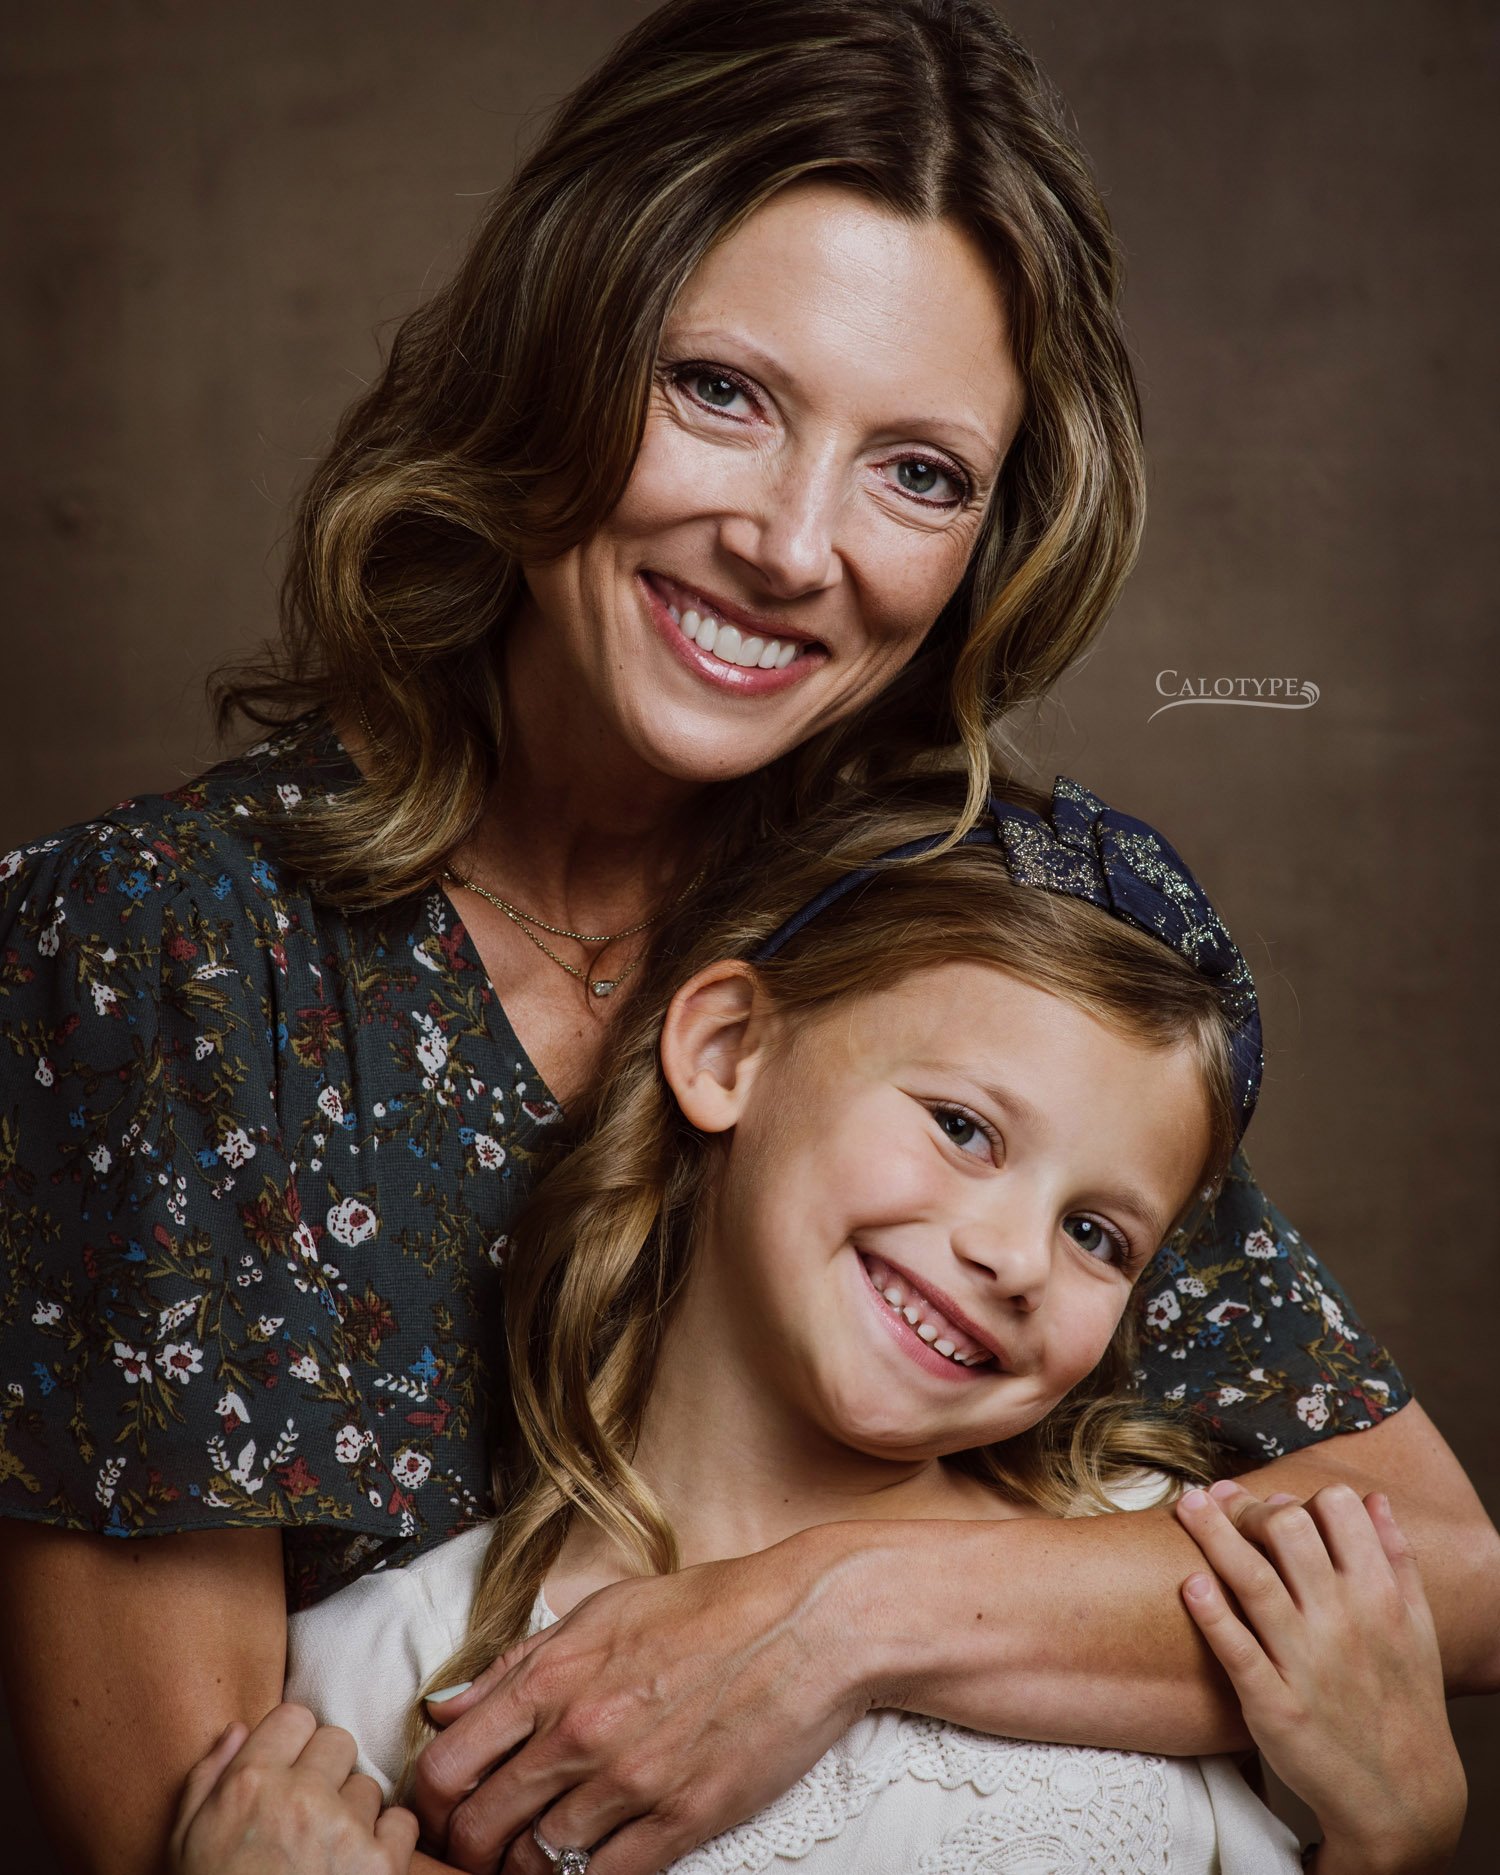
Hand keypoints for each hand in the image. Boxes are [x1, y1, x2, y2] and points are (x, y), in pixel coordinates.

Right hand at [167, 1702, 420, 1874]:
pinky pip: (401, 1824)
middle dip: (326, 1773)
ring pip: (368, 1786)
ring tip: (323, 1855)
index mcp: (250, 1783)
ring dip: (353, 1813)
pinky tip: (355, 1870)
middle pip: (338, 1742)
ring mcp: (344, 1830)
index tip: (288, 1774)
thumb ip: (208, 1778)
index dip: (293, 1745)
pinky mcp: (381, 1866)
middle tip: (307, 1816)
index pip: (296, 1716)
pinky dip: (386, 1845)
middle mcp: (300, 1797)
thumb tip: (239, 1728)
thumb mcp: (185, 1844)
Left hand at [411, 1529, 870, 1873]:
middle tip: (474, 1854)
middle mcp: (579, 1733)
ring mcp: (629, 1782)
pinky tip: (588, 1868)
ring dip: (525, 1871)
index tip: (436, 1815)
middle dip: (465, 1852)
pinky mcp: (682, 1819)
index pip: (447, 1765)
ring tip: (533, 1861)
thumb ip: (518, 1663)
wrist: (804, 1624)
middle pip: (479, 1829)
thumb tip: (449, 1709)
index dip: (427, 1805)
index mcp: (552, 1675)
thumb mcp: (601, 1612)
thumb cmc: (707, 1608)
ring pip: (536, 1866)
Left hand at [1176, 1479, 1465, 1874]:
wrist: (1403, 1797)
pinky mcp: (1275, 1705)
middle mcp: (1344, 1622)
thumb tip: (1374, 1499)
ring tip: (1188, 1505)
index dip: (1299, 1494)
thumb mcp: (1419, 1629)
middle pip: (1287, 1530)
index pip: (1336, 1509)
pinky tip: (1189, 1585)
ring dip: (1214, 1535)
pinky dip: (1213, 1615)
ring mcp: (1308, 1663)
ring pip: (1254, 1579)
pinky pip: (1238, 1651)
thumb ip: (1397, 1559)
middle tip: (1224, 1508)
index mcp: (1380, 1597)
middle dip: (1249, 1507)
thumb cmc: (1407, 1703)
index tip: (1275, 1501)